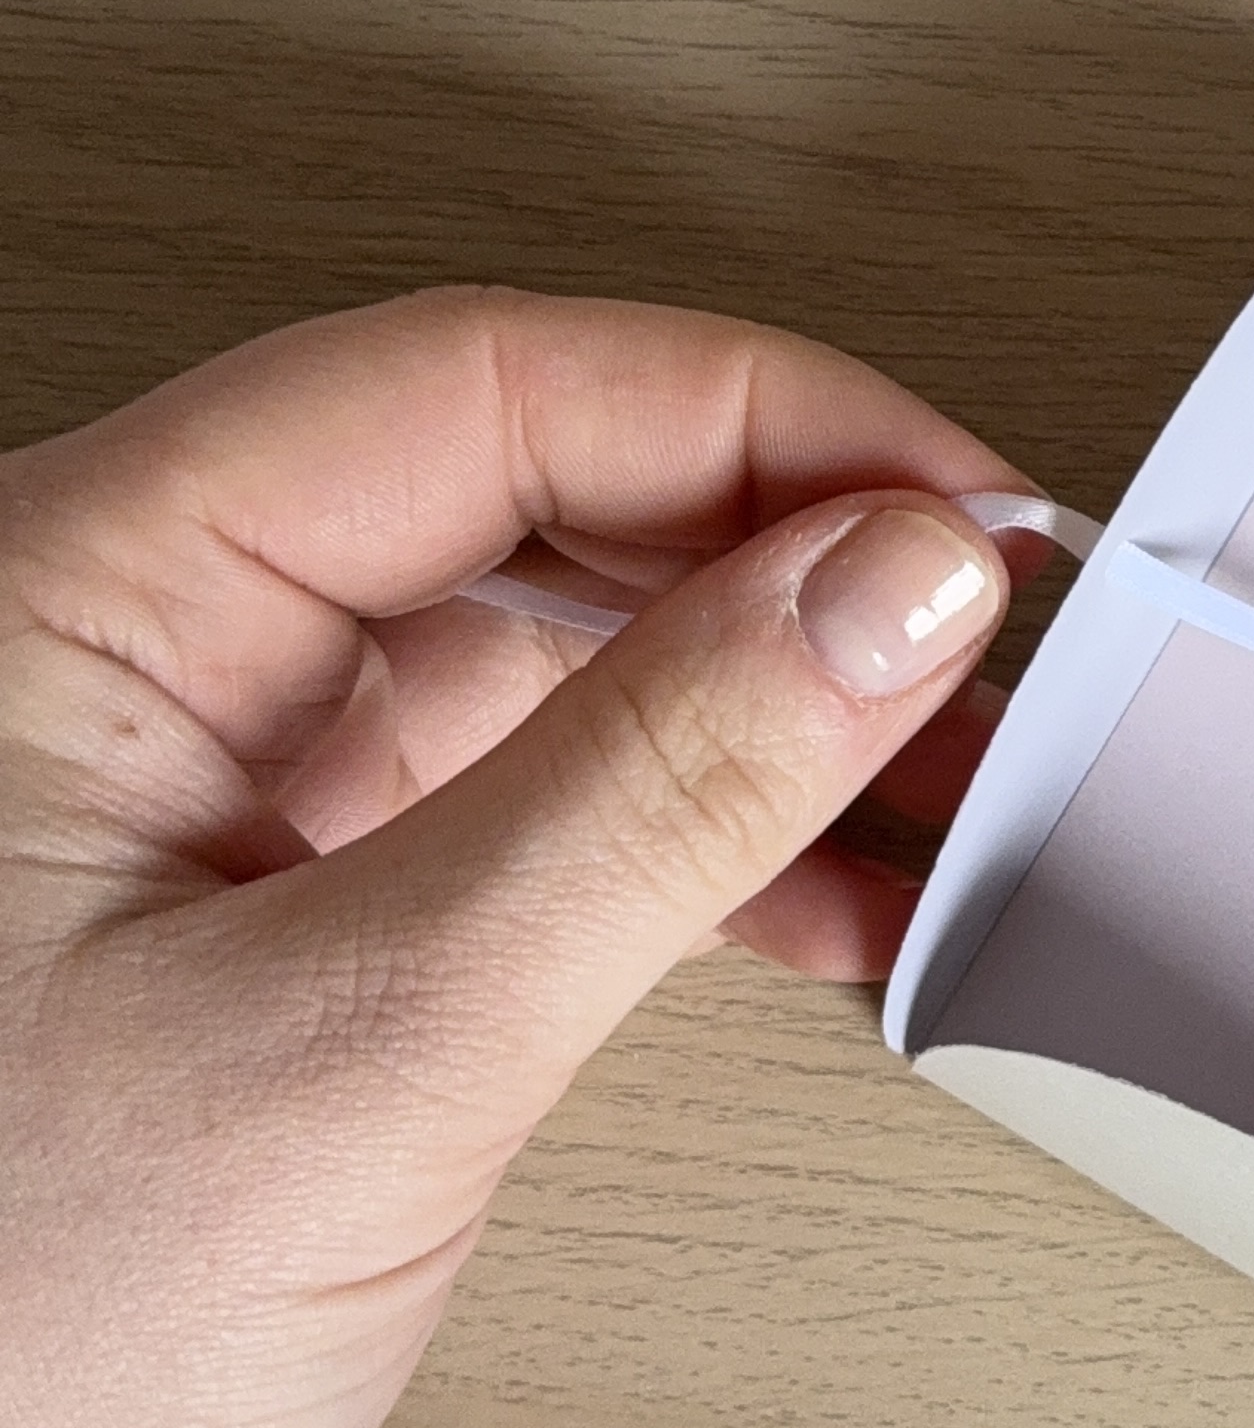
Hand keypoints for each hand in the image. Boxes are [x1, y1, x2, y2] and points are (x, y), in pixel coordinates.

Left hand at [0, 290, 1031, 1427]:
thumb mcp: (373, 1038)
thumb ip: (652, 788)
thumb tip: (884, 582)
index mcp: (83, 597)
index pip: (480, 389)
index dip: (754, 419)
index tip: (959, 509)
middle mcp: (151, 660)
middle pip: (535, 496)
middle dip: (786, 563)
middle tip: (989, 646)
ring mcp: (226, 794)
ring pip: (559, 656)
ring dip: (773, 710)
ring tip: (959, 786)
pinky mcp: (297, 926)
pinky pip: (546, 807)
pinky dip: (710, 844)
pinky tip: (843, 900)